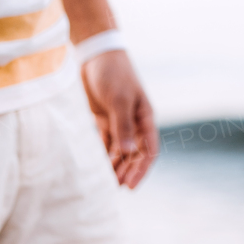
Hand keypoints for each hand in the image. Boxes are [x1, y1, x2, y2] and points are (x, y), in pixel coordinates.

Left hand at [81, 50, 158, 187]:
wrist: (95, 55)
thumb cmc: (113, 73)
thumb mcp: (119, 99)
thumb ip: (122, 125)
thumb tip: (128, 152)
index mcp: (145, 118)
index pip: (148, 150)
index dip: (141, 169)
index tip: (131, 186)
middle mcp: (134, 123)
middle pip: (133, 154)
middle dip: (126, 171)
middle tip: (115, 188)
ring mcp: (118, 123)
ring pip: (119, 151)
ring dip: (113, 166)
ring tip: (104, 183)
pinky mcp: (103, 121)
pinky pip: (104, 144)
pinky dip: (101, 156)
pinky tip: (95, 168)